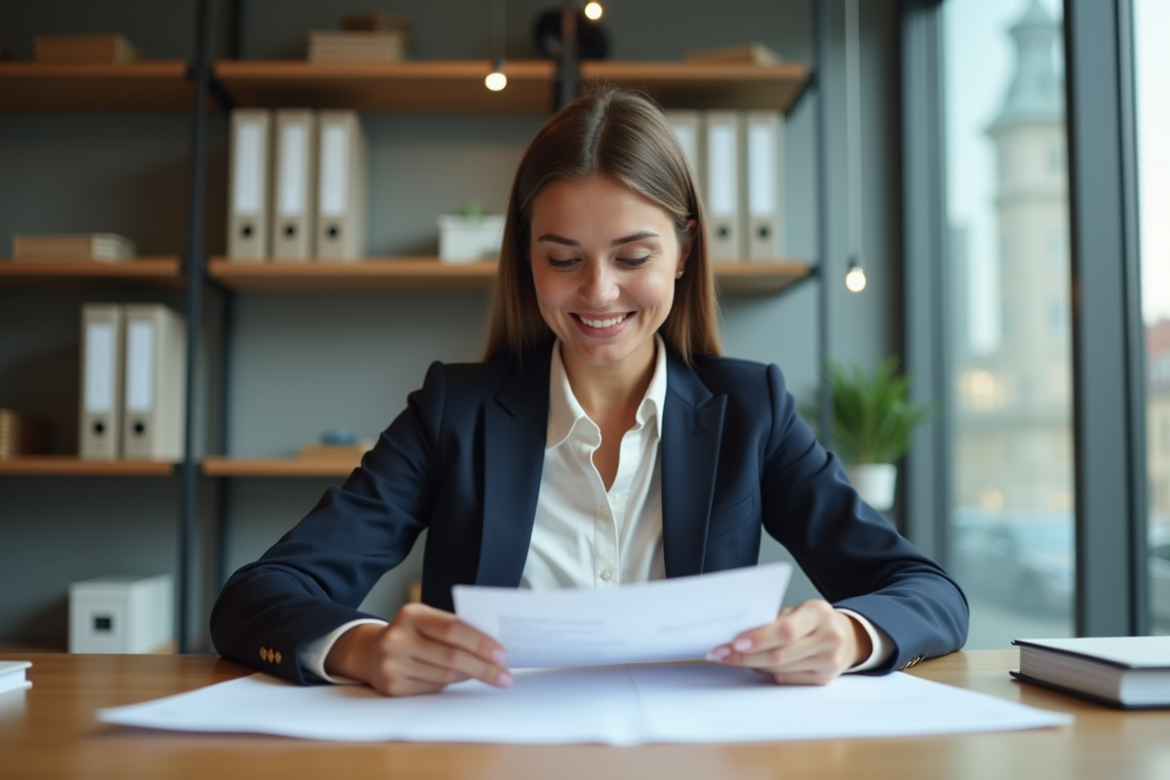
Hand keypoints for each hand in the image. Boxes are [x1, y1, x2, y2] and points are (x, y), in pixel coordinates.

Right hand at [324, 603, 511, 696]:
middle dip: (483, 668)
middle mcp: (398, 638)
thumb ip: (453, 627)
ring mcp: (392, 665)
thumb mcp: (426, 619)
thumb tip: (492, 645)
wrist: (370, 652)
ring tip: (490, 676)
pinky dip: (452, 684)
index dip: (480, 642)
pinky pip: (433, 688)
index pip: (452, 628)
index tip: (502, 653)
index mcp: (411, 615)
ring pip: (445, 676)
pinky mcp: (392, 688)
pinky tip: (463, 679)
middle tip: (505, 675)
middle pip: (451, 657)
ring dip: (471, 676)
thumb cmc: (411, 633)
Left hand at [706, 600, 871, 684]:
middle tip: (721, 654)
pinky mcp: (825, 679)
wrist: (846, 637)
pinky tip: (757, 666)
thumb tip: (738, 634)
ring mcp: (829, 662)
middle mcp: (828, 637)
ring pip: (781, 669)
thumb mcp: (798, 610)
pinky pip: (787, 679)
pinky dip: (768, 673)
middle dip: (745, 656)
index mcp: (819, 612)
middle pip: (780, 654)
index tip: (734, 642)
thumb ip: (774, 620)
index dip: (758, 638)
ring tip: (733, 658)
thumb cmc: (812, 621)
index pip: (786, 630)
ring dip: (752, 665)